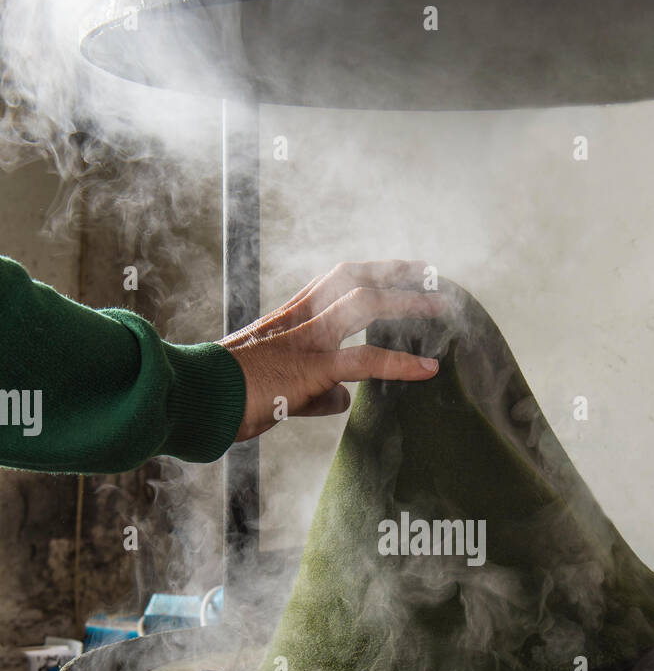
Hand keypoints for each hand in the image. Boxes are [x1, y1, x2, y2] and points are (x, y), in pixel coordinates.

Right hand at [221, 260, 446, 440]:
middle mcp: (298, 319)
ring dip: (407, 303)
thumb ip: (315, 391)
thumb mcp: (277, 390)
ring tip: (443, 309)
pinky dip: (400, 362)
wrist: (194, 399)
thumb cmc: (226, 397)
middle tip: (433, 277)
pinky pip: (363, 359)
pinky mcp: (308, 367)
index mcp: (288, 319)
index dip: (372, 273)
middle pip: (354, 278)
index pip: (336, 281)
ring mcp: (304, 340)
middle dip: (396, 274)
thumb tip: (343, 398)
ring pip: (364, 304)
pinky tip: (428, 369)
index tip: (401, 271)